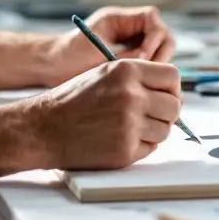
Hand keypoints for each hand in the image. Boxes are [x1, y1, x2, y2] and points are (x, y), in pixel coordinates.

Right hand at [26, 58, 182, 169]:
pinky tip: (118, 138)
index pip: (173, 77)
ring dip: (153, 131)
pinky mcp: (125, 150)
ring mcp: (129, 124)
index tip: (164, 96)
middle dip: (166, 112)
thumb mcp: (105, 74)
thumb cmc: (73, 100)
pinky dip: (140, 146)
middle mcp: (131, 95)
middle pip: (174, 105)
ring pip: (165, 130)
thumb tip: (172, 93)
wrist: (44, 127)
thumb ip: (138, 79)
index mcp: (127, 70)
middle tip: (149, 116)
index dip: (171, 88)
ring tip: (128, 127)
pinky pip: (151, 149)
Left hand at [44, 6, 175, 84]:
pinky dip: (149, 75)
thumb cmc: (71, 54)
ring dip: (156, 67)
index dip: (153, 39)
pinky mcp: (132, 60)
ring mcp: (133, 44)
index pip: (152, 20)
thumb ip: (125, 55)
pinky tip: (140, 87)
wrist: (55, 66)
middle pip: (163, 36)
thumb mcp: (98, 51)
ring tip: (142, 82)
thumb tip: (147, 61)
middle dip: (160, 54)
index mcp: (121, 18)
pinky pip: (151, 66)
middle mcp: (131, 28)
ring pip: (161, 52)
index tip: (142, 57)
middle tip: (146, 72)